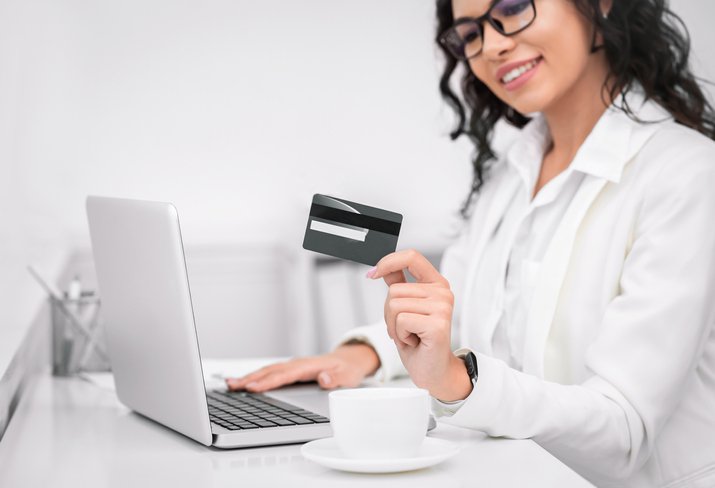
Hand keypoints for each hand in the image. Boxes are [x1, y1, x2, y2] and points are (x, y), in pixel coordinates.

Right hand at [225, 343, 379, 392]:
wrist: (348, 361)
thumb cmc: (347, 370)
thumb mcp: (347, 376)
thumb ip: (336, 379)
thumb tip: (323, 379)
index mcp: (308, 366)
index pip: (285, 375)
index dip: (268, 381)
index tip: (252, 387)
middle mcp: (297, 364)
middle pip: (270, 371)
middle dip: (250, 378)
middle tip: (232, 385)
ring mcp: (292, 366)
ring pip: (267, 371)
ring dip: (249, 377)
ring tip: (230, 384)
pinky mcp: (290, 371)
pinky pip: (270, 373)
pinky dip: (255, 377)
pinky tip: (242, 383)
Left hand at [367, 249, 471, 401]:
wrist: (433, 371)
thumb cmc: (419, 342)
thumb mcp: (404, 309)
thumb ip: (398, 285)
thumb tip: (381, 269)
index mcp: (436, 284)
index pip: (412, 257)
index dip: (389, 261)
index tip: (373, 273)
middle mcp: (442, 292)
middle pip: (394, 290)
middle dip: (389, 313)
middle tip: (404, 329)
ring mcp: (442, 307)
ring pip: (395, 305)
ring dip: (394, 326)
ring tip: (410, 335)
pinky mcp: (438, 324)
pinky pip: (401, 321)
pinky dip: (400, 335)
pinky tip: (415, 342)